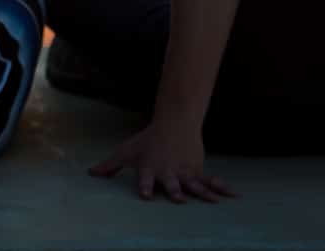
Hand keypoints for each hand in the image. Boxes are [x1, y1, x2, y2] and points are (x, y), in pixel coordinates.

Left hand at [89, 119, 237, 203]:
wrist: (174, 123)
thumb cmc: (147, 141)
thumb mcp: (127, 151)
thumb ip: (110, 165)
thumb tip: (91, 173)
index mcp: (150, 168)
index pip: (144, 178)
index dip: (144, 186)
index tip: (143, 195)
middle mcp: (168, 171)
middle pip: (171, 183)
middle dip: (174, 190)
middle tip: (179, 198)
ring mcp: (185, 172)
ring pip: (194, 185)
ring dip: (202, 193)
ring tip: (211, 202)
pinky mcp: (198, 171)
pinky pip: (211, 182)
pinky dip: (222, 189)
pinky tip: (234, 196)